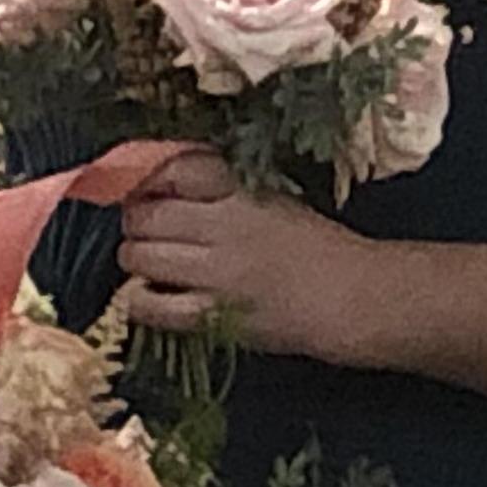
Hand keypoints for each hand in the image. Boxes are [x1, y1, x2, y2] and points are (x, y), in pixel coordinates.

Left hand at [112, 155, 378, 365]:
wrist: (352, 298)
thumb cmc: (316, 246)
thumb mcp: (273, 197)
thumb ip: (223, 187)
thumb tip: (163, 178)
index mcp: (242, 191)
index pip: (173, 169)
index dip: (145, 177)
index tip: (144, 187)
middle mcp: (225, 227)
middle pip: (145, 214)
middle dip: (134, 219)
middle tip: (143, 226)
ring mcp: (218, 274)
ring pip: (140, 257)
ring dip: (135, 257)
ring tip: (149, 260)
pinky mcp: (215, 317)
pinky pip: (152, 307)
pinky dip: (139, 299)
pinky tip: (148, 295)